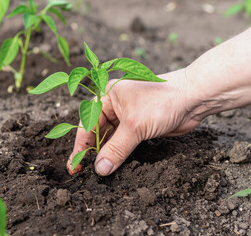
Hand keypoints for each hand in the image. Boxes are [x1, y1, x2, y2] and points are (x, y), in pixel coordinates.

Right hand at [67, 68, 200, 175]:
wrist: (193, 99)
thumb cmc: (162, 101)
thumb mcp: (135, 126)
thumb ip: (116, 149)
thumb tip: (100, 168)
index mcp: (107, 97)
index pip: (87, 124)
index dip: (80, 146)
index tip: (75, 165)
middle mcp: (114, 106)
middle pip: (97, 133)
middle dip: (91, 151)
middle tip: (83, 171)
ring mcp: (126, 117)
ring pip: (110, 139)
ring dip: (105, 155)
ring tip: (97, 171)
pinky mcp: (138, 127)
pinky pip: (123, 143)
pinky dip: (118, 154)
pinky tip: (112, 166)